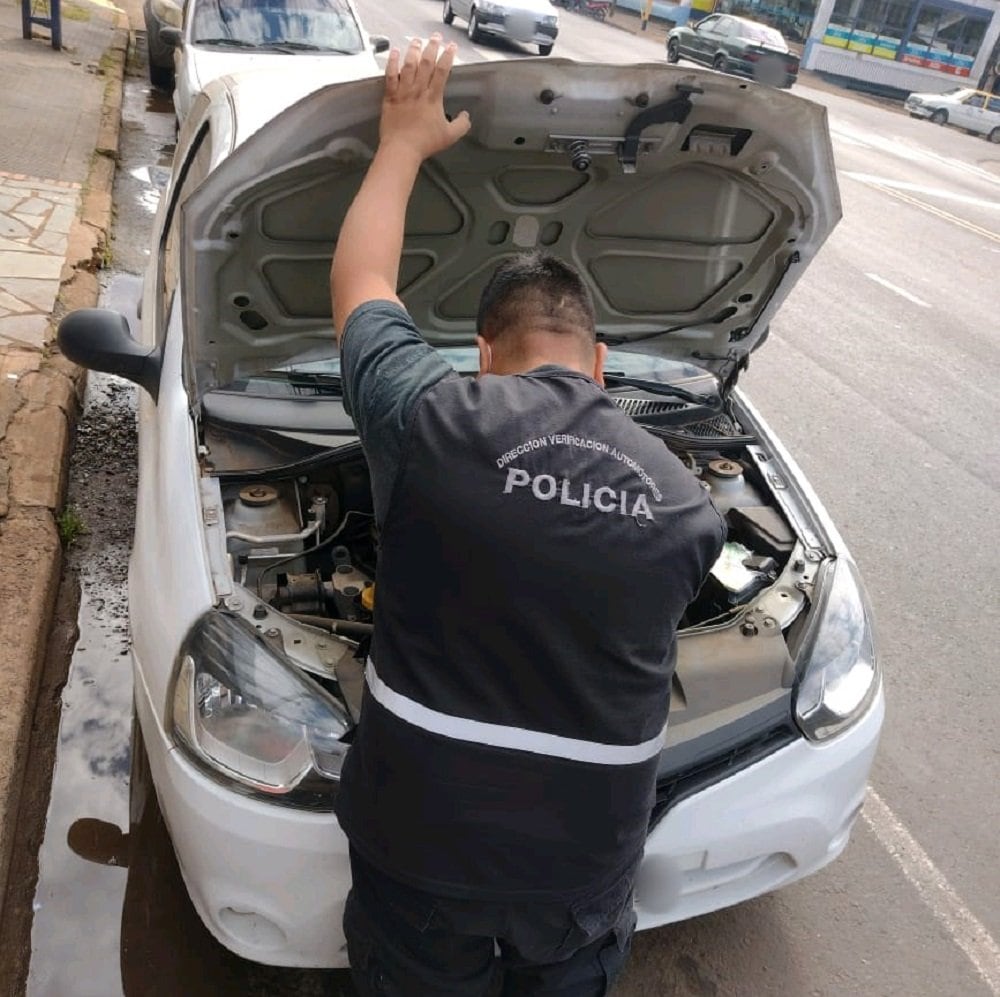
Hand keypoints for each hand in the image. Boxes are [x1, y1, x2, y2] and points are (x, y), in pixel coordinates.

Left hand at [380, 35, 470, 162]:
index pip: (442, 71)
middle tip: (435, 37)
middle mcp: (419, 91)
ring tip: (417, 41)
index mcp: (434, 98)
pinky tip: (394, 52)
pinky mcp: (390, 96)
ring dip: (413, 51)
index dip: (448, 56)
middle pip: (426, 63)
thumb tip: (466, 116)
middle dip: (432, 47)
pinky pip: (390, 76)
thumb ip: (461, 125)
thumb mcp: (450, 136)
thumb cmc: (426, 143)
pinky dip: (392, 63)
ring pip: (409, 66)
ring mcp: (403, 92)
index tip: (451, 47)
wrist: (402, 149)